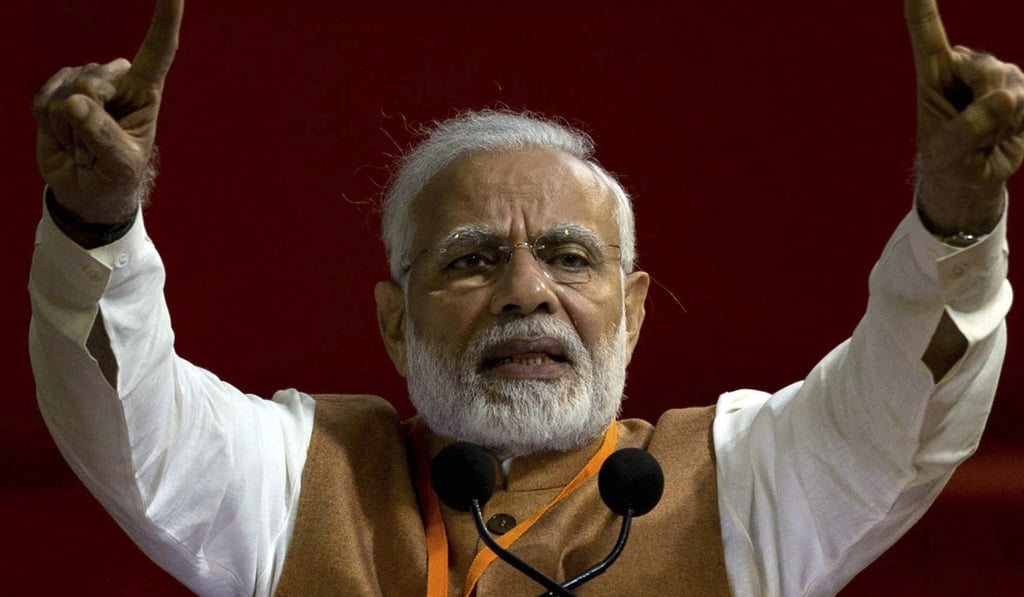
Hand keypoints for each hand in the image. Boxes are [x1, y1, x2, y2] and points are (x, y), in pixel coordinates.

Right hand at [33, 0, 183, 224]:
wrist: (87, 190)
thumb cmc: (115, 176)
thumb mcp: (119, 164)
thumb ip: (101, 135)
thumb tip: (75, 103)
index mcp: (145, 92)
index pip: (158, 50)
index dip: (164, 19)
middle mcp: (116, 79)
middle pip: (94, 81)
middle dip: (89, 119)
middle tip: (97, 147)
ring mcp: (84, 82)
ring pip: (66, 93)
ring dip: (69, 130)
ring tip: (83, 145)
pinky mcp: (56, 90)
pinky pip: (43, 100)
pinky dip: (50, 126)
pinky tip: (64, 136)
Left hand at [906, 0, 1023, 235]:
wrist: (972, 177)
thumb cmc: (948, 161)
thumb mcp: (948, 152)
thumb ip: (970, 127)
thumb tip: (1006, 97)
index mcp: (933, 72)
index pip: (926, 31)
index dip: (922, 5)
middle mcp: (965, 65)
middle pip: (984, 69)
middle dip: (984, 106)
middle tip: (971, 133)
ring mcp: (996, 74)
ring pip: (1010, 85)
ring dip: (1001, 121)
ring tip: (986, 134)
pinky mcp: (1021, 87)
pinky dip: (1018, 123)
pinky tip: (1007, 130)